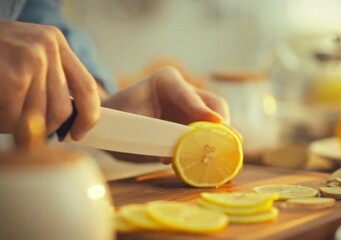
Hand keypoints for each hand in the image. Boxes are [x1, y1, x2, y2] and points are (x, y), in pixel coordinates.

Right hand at [0, 20, 99, 139]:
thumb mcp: (26, 54)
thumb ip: (48, 79)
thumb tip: (68, 120)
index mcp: (56, 43)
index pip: (87, 87)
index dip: (88, 117)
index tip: (79, 134)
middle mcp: (48, 48)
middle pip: (62, 109)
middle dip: (44, 128)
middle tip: (27, 129)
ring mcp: (31, 59)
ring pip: (39, 117)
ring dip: (19, 127)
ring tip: (6, 116)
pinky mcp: (13, 76)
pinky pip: (16, 117)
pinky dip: (5, 124)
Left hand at [102, 67, 231, 163]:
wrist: (111, 124)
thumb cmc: (117, 119)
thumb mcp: (131, 126)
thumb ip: (155, 136)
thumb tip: (178, 154)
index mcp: (166, 81)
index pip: (187, 94)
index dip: (201, 109)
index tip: (216, 122)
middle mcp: (184, 91)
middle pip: (214, 106)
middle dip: (221, 126)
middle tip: (226, 146)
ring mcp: (192, 108)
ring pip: (217, 121)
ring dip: (218, 140)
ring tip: (214, 158)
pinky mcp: (193, 124)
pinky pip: (209, 135)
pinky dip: (210, 148)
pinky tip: (205, 162)